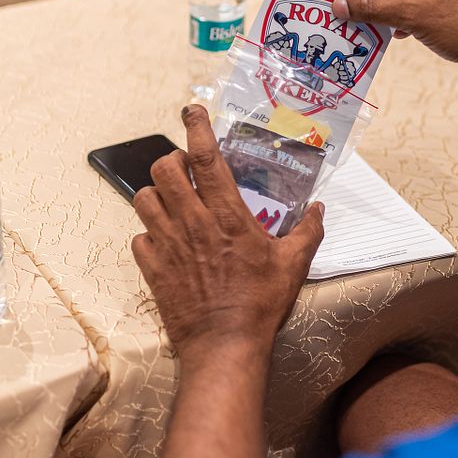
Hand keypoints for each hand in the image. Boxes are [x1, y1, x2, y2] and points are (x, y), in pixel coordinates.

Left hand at [131, 105, 325, 355]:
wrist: (225, 346)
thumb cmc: (261, 303)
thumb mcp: (294, 264)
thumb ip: (308, 231)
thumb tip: (318, 209)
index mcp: (227, 215)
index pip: (204, 156)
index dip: (196, 126)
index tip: (192, 111)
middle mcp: (192, 222)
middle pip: (163, 169)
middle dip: (171, 160)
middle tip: (185, 168)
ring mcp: (167, 245)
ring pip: (142, 198)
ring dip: (156, 193)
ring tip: (171, 200)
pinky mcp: (152, 268)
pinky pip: (139, 237)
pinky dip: (149, 233)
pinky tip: (165, 241)